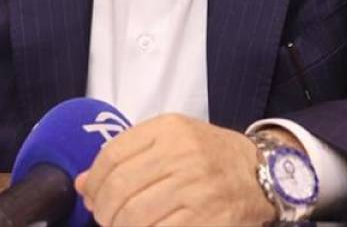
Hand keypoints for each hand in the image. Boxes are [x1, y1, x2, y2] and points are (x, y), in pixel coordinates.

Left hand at [74, 114, 274, 225]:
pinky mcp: (207, 218)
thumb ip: (129, 154)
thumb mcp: (173, 140)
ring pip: (134, 216)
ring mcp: (196, 188)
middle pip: (119, 189)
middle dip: (104, 211)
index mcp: (170, 130)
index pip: (112, 155)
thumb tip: (83, 184)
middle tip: (106, 219)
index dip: (93, 182)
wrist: (263, 174)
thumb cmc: (211, 157)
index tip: (91, 196)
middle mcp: (183, 155)